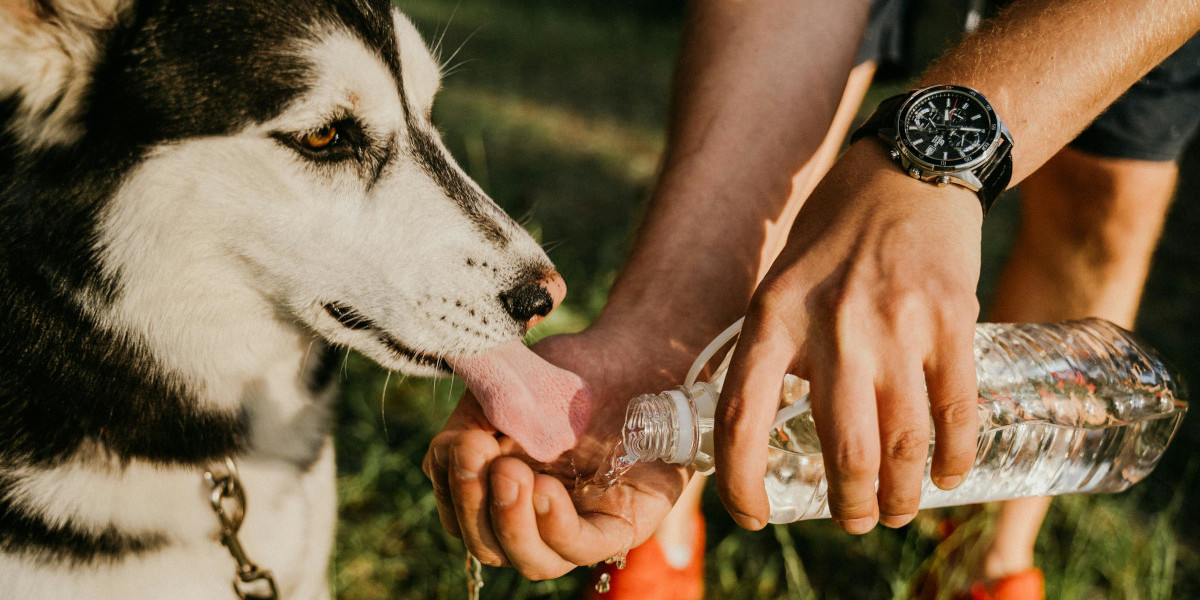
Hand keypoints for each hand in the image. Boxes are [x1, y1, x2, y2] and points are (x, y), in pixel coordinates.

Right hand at [422, 324, 693, 579]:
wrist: (636, 355)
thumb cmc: (569, 372)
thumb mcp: (509, 386)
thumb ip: (473, 417)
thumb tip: (449, 453)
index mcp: (501, 485)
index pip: (460, 513)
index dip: (452, 488)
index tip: (457, 444)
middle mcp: (535, 514)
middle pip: (488, 543)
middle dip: (474, 505)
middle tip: (477, 455)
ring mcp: (577, 524)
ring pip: (531, 560)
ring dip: (510, 522)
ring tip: (512, 474)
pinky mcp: (620, 524)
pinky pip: (583, 548)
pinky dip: (556, 526)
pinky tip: (545, 491)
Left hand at [715, 141, 982, 533]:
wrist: (909, 168)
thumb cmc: (834, 233)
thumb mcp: (779, 283)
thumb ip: (773, 350)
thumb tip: (763, 429)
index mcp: (774, 317)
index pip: (742, 418)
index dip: (740, 481)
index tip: (752, 514)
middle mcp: (832, 327)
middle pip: (843, 451)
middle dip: (849, 506)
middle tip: (853, 520)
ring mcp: (897, 326)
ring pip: (903, 444)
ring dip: (900, 496)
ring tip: (895, 511)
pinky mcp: (952, 320)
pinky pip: (956, 412)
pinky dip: (953, 458)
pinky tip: (947, 476)